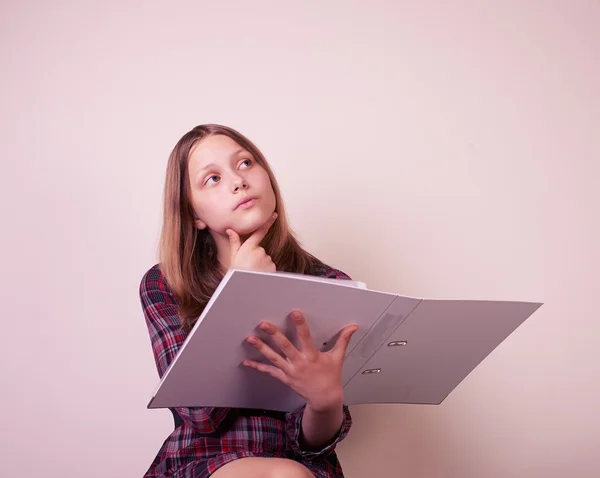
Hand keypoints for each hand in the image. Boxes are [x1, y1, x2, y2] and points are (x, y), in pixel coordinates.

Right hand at [226, 212, 276, 271]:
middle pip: (260, 249)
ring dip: (261, 264)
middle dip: (256, 256)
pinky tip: (259, 275)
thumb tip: (230, 230)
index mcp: (248, 248)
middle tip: (248, 266)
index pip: (259, 232)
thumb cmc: (237, 273)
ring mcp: (267, 259)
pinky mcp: (273, 267)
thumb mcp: (233, 258)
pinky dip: (266, 270)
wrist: (244, 288)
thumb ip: (235, 243)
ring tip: (253, 272)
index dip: (268, 222)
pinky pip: (270, 266)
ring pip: (265, 258)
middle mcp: (259, 251)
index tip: (274, 215)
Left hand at [243, 310, 358, 411]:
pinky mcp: (285, 378)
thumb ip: (343, 340)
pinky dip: (258, 367)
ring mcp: (291, 371)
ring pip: (274, 358)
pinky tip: (247, 362)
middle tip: (264, 324)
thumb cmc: (331, 377)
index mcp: (312, 356)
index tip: (295, 313)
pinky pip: (270, 372)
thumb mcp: (338, 357)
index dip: (300, 325)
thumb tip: (353, 327)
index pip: (306, 337)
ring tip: (251, 339)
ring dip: (261, 348)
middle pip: (285, 346)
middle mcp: (300, 363)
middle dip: (274, 335)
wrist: (325, 398)